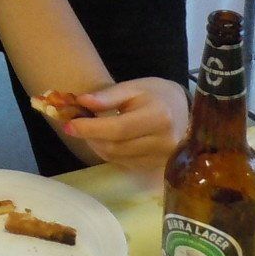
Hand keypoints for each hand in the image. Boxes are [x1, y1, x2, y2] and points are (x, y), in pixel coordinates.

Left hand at [63, 77, 189, 173]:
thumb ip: (108, 95)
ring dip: (97, 145)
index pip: (118, 129)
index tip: (69, 124)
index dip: (90, 128)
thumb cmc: (157, 95)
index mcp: (158, 117)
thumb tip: (82, 102)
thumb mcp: (134, 87)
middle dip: (90, 136)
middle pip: (115, 146)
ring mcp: (161, 159)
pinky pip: (123, 163)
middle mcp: (163, 143)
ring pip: (116, 158)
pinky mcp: (155, 168)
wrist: (185, 112)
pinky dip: (109, 152)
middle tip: (75, 125)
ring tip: (91, 130)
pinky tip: (107, 140)